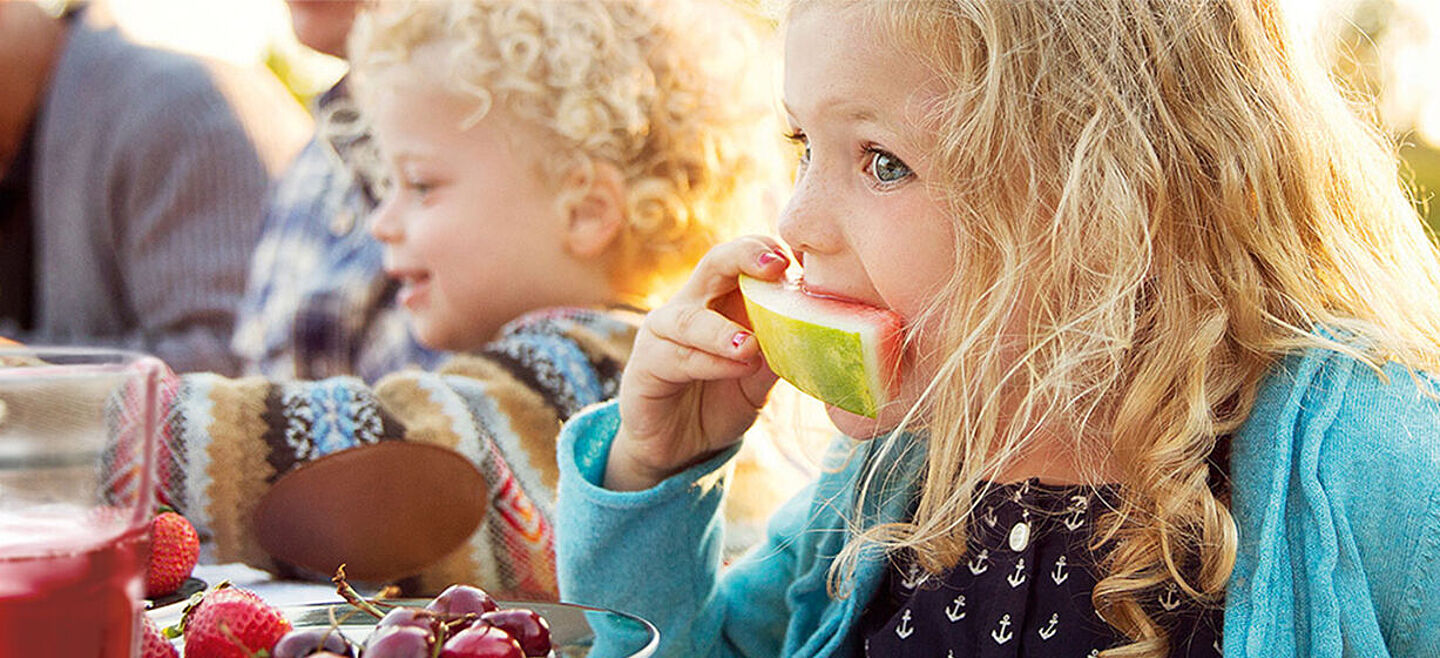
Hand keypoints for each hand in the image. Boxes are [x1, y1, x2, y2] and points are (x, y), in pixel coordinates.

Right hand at [604, 237, 790, 490]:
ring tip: (751, 345)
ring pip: (689, 318)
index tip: (801, 262)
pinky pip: (676, 358)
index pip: (745, 259)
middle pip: (714, 263)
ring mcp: (663, 333)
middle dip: (745, 257)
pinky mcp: (644, 367)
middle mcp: (692, 306)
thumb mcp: (759, 378)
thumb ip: (779, 352)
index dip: (770, 251)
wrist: (680, 448)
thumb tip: (816, 331)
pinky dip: (710, 362)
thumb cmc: (720, 401)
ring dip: (723, 330)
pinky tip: (736, 368)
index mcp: (724, 300)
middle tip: (777, 267)